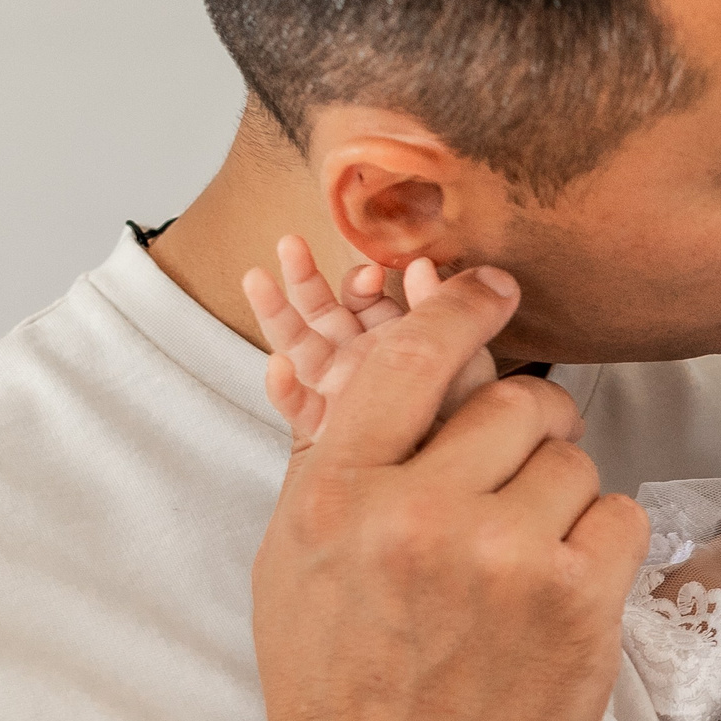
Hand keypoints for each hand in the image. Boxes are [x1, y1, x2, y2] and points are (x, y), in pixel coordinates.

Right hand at [241, 235, 494, 442]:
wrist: (449, 477)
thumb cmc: (465, 421)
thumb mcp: (464, 359)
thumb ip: (444, 315)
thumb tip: (422, 265)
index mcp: (390, 339)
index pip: (365, 299)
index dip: (361, 281)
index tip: (371, 274)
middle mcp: (358, 360)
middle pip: (322, 312)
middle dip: (304, 277)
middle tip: (291, 243)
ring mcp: (335, 392)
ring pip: (297, 346)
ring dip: (276, 312)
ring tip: (255, 278)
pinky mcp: (321, 430)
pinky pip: (295, 405)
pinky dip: (283, 387)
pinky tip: (278, 368)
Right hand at [250, 260, 648, 720]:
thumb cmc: (338, 682)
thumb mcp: (295, 557)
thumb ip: (347, 458)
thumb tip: (404, 362)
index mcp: (339, 494)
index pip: (412, 355)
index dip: (462, 308)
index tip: (495, 290)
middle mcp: (421, 516)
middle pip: (515, 404)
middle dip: (523, 430)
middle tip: (510, 477)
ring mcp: (507, 561)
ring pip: (574, 461)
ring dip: (560, 496)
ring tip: (522, 556)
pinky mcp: (579, 606)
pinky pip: (620, 516)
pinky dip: (599, 543)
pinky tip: (561, 587)